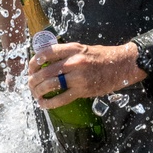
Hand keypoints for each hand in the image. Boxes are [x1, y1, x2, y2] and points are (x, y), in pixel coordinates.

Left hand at [28, 41, 146, 105]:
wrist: (122, 65)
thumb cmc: (102, 57)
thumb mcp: (82, 48)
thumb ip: (66, 54)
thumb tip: (46, 62)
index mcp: (72, 49)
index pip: (45, 53)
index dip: (33, 63)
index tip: (30, 69)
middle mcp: (74, 62)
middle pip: (44, 72)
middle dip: (33, 81)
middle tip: (30, 85)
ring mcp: (78, 77)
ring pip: (51, 85)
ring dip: (39, 92)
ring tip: (35, 95)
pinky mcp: (83, 90)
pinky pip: (61, 98)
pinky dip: (50, 103)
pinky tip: (44, 104)